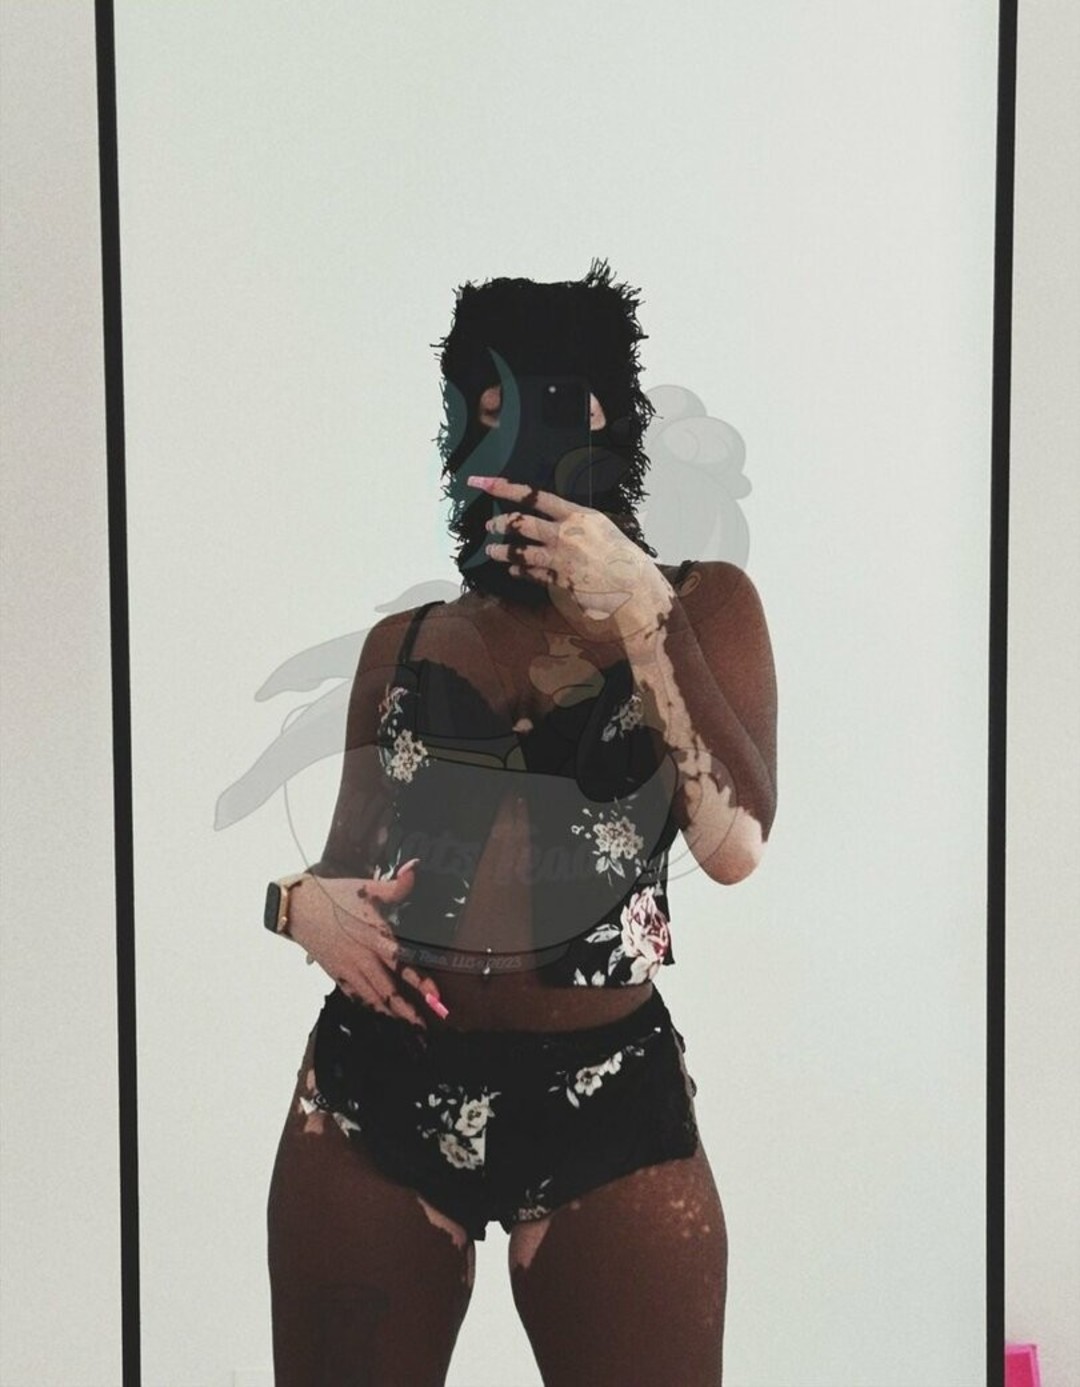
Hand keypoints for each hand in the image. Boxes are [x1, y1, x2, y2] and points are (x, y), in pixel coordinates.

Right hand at [291, 860, 443, 1026]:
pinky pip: (356, 996)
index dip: (419, 980)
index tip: (435, 995)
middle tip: (426, 1027)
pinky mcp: (337, 974)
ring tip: (411, 1029)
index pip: (401, 962)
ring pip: (373, 997)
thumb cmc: (334, 895)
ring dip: (393, 1014)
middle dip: (409, 1010)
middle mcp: (362, 956)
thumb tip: (416, 867)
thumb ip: (395, 885)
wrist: (298, 908)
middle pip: (388, 989)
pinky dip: (371, 1008)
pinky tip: (383, 1017)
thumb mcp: (366, 887)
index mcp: (372, 935)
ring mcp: (348, 968)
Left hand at [470, 474, 675, 644]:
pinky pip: (531, 574)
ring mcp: (560, 558)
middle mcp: (566, 534)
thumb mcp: (602, 527)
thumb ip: (576, 522)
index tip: (482, 482)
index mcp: (578, 515)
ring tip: (492, 551)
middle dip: (500, 524)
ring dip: (501, 552)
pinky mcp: (559, 581)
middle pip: (520, 523)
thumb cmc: (623, 556)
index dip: (504, 488)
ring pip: (519, 551)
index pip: (534, 496)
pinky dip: (520, 572)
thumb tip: (556, 519)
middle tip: (490, 526)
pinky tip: (514, 571)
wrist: (635, 587)